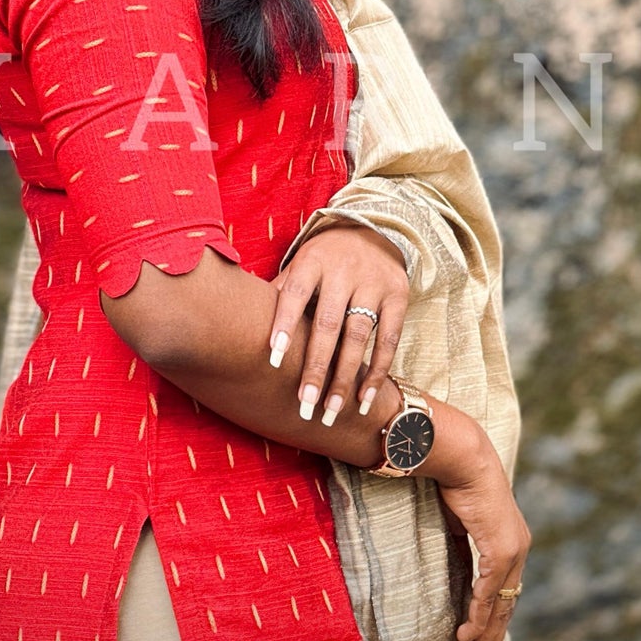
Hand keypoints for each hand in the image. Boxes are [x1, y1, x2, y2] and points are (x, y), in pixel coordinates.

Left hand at [265, 219, 408, 424]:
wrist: (372, 229)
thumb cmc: (324, 260)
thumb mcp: (300, 265)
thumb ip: (280, 293)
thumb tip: (243, 323)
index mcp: (313, 260)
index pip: (295, 292)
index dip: (284, 323)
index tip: (273, 358)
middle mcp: (344, 270)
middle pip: (327, 323)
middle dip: (315, 367)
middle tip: (304, 404)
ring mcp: (373, 282)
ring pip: (357, 336)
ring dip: (344, 377)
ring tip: (331, 411)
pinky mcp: (398, 296)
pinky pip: (388, 340)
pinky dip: (377, 372)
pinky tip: (364, 399)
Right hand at [430, 422, 530, 640]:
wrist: (465, 457)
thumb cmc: (460, 484)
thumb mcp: (463, 525)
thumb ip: (465, 550)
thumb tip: (456, 570)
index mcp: (512, 546)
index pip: (504, 598)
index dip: (491, 627)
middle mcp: (518, 552)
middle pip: (505, 611)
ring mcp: (513, 552)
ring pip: (499, 609)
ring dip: (482, 639)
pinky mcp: (500, 549)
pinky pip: (488, 592)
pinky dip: (477, 616)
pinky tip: (466, 634)